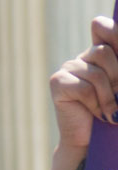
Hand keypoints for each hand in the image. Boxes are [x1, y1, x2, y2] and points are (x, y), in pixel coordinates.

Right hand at [51, 15, 117, 154]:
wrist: (91, 140)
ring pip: (96, 72)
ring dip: (109, 96)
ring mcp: (68, 68)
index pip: (103, 28)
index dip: (112, 30)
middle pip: (104, 51)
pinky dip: (95, 104)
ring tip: (110, 111)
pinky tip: (97, 114)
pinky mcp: (58, 82)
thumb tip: (105, 38)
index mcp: (102, 51)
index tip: (113, 45)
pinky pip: (84, 88)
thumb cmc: (113, 112)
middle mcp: (84, 56)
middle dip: (117, 77)